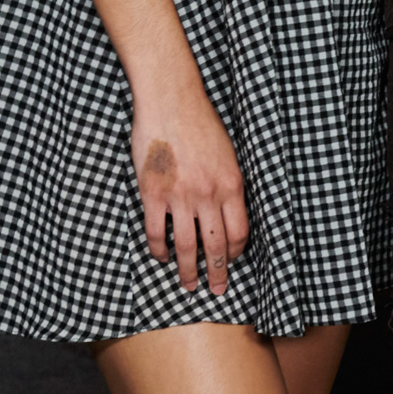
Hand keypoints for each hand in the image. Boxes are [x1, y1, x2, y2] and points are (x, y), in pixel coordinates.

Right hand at [130, 89, 248, 294]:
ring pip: (186, 246)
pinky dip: (159, 250)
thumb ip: (229, 185)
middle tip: (217, 290)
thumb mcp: (229, 155)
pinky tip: (162, 257)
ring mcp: (180, 196)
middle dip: (218, 273)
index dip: (236, 253)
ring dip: (187, 270)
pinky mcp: (153, 194)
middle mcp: (208, 194)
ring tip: (188, 285)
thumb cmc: (202, 125)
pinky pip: (156, 232)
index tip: (233, 262)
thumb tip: (230, 213)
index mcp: (232, 185)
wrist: (172, 103)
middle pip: (216, 246)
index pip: (239, 232)